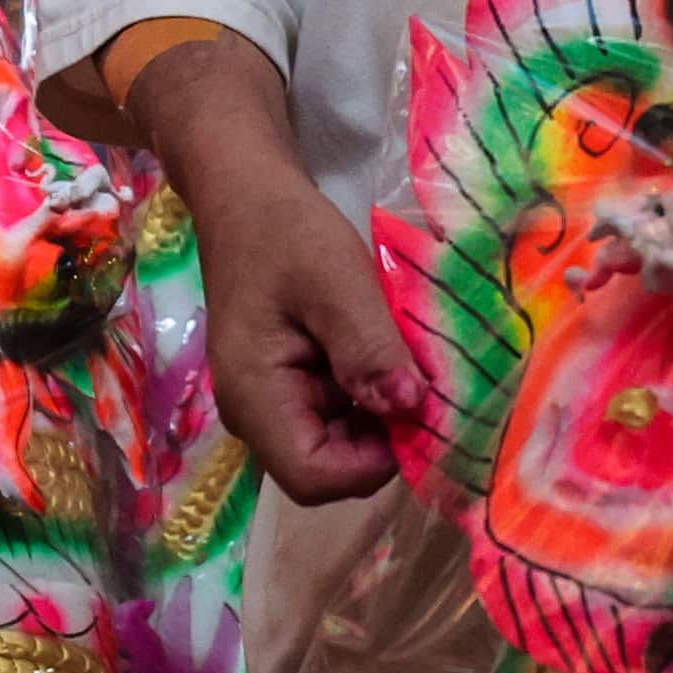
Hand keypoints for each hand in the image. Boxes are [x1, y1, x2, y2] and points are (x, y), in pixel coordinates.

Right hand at [123, 34, 428, 501]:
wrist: (246, 194)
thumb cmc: (284, 231)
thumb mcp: (335, 281)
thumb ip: (368, 348)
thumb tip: (410, 409)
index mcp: (255, 398)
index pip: (315, 478)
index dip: (375, 463)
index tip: (420, 412)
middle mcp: (256, 414)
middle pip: (330, 468)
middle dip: (384, 436)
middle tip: (426, 381)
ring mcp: (272, 402)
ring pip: (341, 444)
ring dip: (383, 413)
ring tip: (410, 359)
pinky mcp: (289, 386)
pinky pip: (339, 414)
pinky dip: (372, 393)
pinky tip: (389, 351)